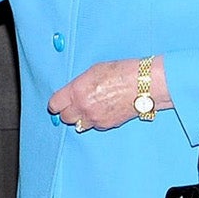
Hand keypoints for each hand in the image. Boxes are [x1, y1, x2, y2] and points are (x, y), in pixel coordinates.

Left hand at [49, 57, 166, 132]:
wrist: (143, 84)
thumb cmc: (121, 72)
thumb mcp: (93, 71)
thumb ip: (78, 84)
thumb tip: (71, 93)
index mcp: (77, 91)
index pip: (55, 105)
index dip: (56, 104)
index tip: (58, 103)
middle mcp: (83, 107)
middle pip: (65, 117)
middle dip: (69, 111)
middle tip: (75, 104)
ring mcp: (95, 118)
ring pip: (79, 124)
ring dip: (81, 117)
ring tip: (91, 107)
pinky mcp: (106, 125)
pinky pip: (94, 126)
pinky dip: (95, 120)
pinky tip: (103, 110)